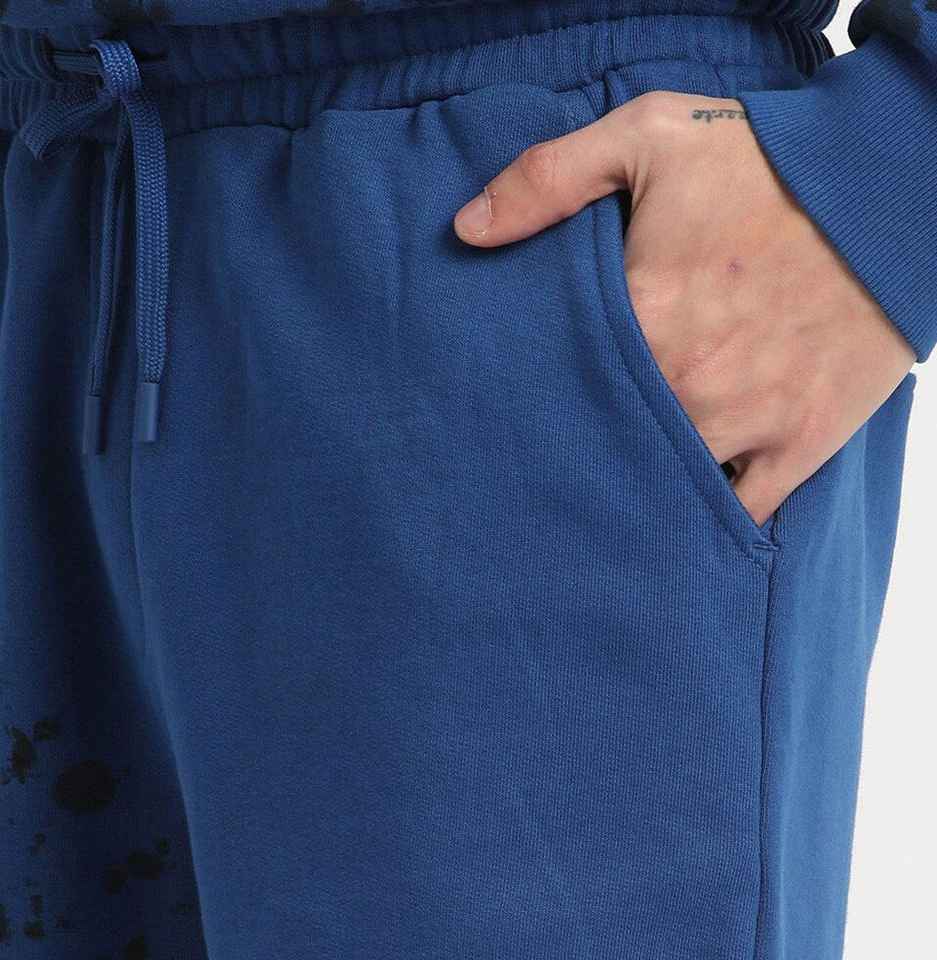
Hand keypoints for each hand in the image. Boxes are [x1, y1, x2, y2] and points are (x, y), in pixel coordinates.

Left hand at [452, 91, 915, 525]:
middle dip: (574, 454)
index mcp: (642, 318)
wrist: (891, 187)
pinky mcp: (802, 440)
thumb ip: (548, 179)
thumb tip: (466, 231)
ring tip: (603, 492)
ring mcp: (749, 420)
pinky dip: (708, 519)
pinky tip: (676, 516)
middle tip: (547, 461)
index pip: (555, 387)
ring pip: (666, 486)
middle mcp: (688, 383)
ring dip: (634, 489)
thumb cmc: (767, 161)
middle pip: (605, 445)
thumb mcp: (649, 135)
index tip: (510, 411)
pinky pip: (743, 510)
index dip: (529, 403)